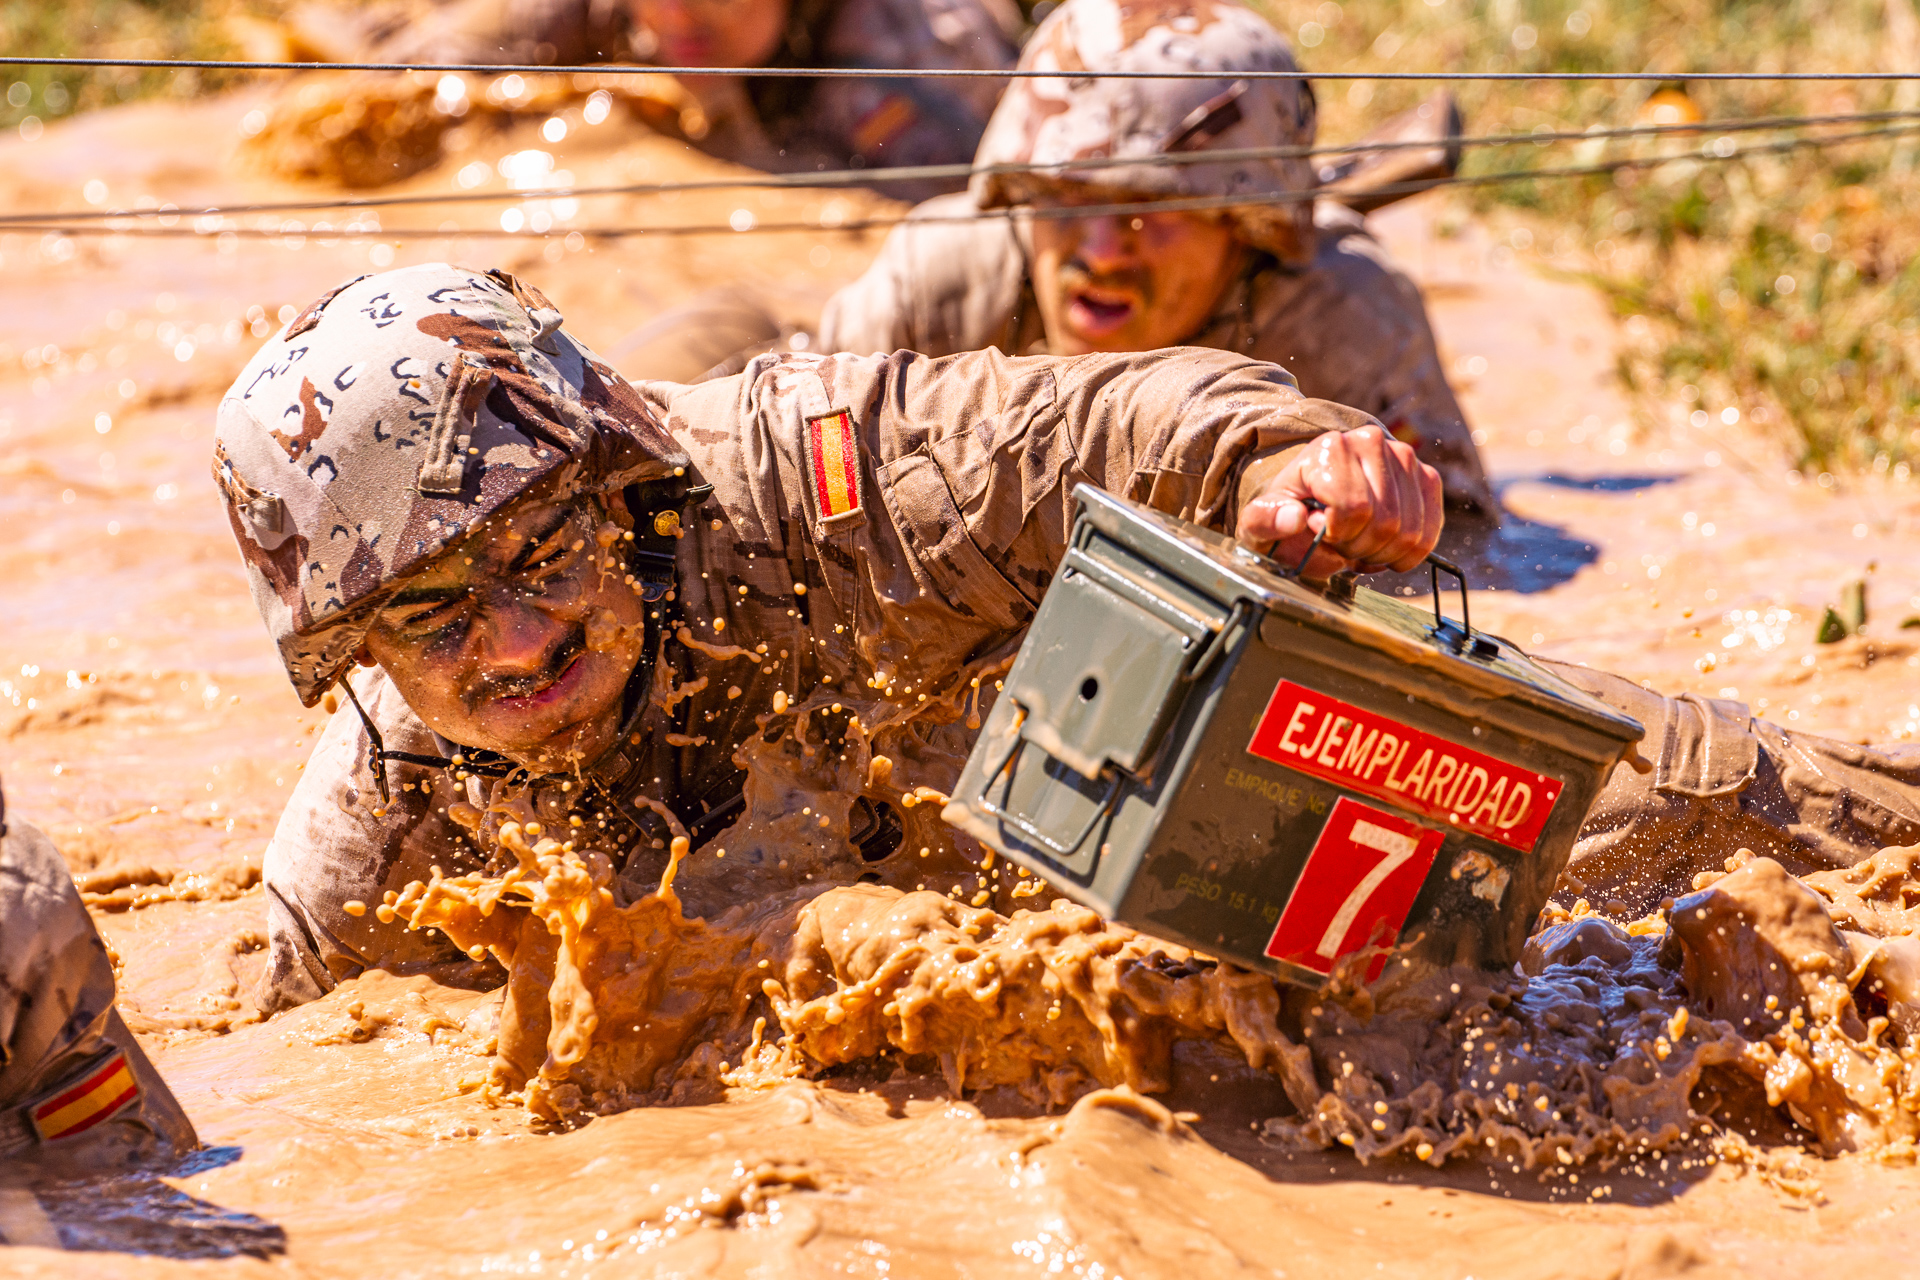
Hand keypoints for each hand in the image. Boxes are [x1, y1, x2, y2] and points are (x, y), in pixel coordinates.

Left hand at [1236, 425, 1442, 577]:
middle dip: (1361, 548)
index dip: (1339, 536)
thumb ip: (1266, 520)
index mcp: (1329, 448)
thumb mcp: (1261, 519)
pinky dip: (1407, 552)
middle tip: (1342, 544)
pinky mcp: (1426, 476)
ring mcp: (1404, 456)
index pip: (1354, 508)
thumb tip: (1293, 518)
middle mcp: (1371, 442)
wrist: (1314, 492)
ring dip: (1383, 553)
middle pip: (1385, 522)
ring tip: (1359, 545)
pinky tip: (1383, 547)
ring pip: (1410, 531)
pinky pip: (1429, 532)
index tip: (1324, 534)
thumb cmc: (1289, 508)